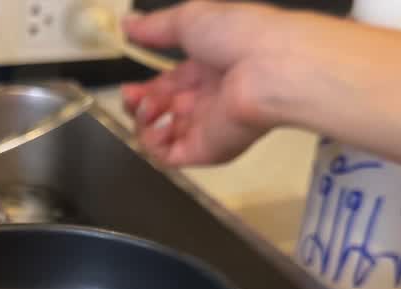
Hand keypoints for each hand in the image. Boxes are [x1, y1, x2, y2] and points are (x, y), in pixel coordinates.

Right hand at [120, 1, 304, 165]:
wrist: (272, 66)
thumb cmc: (242, 36)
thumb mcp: (190, 18)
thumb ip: (155, 26)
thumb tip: (129, 23)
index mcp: (206, 70)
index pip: (165, 87)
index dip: (142, 90)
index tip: (128, 86)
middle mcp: (206, 100)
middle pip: (160, 113)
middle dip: (138, 105)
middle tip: (133, 96)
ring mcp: (206, 127)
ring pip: (159, 137)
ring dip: (142, 122)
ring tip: (148, 108)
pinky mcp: (206, 150)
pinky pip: (167, 157)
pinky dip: (153, 142)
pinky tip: (158, 122)